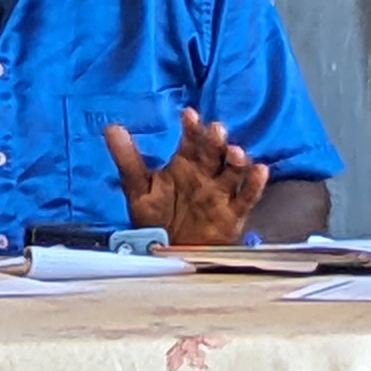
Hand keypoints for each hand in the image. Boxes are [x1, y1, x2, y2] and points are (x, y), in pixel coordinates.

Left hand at [105, 109, 270, 245]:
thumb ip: (126, 159)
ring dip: (236, 161)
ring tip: (235, 152)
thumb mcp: (137, 189)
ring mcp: (221, 193)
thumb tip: (111, 127)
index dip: (191, 127)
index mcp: (184, 164)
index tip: (188, 114)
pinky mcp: (233, 214)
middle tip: (216, 129)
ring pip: (232, 172)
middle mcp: (205, 175)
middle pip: (213, 153)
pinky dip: (254, 184)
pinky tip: (260, 171)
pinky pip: (246, 197)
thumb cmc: (154, 219)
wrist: (168, 255)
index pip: (190, 141)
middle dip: (215, 140)